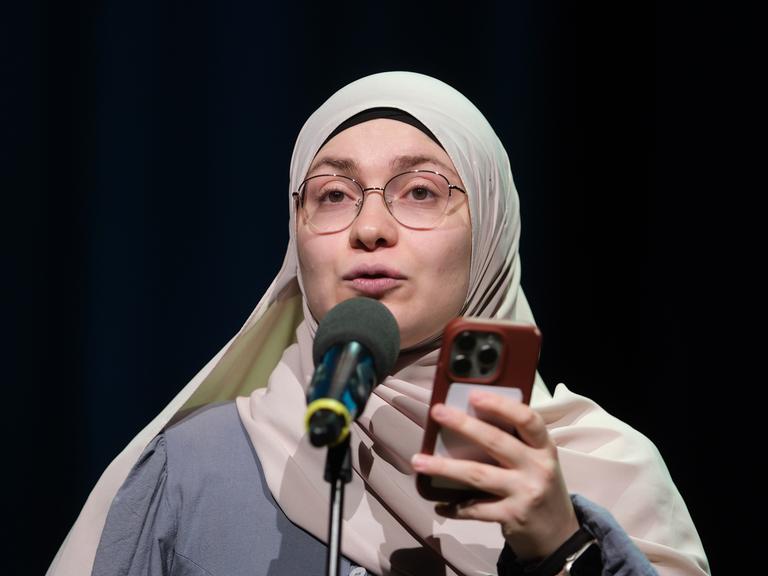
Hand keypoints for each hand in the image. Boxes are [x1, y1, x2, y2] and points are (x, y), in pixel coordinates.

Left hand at [411, 390, 578, 560]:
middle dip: (463, 425)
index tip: (474, 395)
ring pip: (478, 474)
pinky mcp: (512, 516)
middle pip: (496, 442)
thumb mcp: (537, 461)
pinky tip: (439, 504)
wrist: (560, 535)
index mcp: (544, 448)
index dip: (501, 405)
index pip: (528, 419)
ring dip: (444, 467)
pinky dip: (454, 507)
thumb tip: (469, 418)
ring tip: (419, 460)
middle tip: (437, 412)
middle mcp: (537, 468)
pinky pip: (475, 509)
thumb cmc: (539, 486)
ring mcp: (525, 493)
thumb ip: (515, 442)